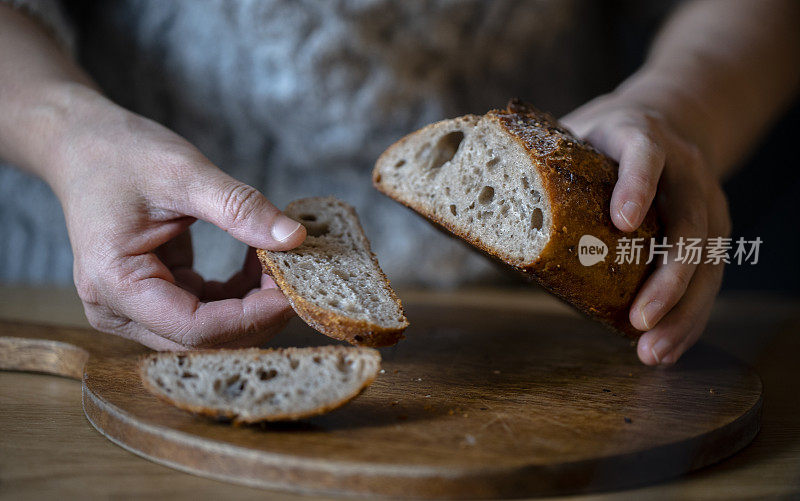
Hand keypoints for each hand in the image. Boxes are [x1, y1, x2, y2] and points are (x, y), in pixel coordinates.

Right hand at [47, 88, 305, 349]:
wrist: (83, 145)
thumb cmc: (121, 155)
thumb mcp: (184, 174)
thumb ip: (240, 208)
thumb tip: (294, 238)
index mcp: (114, 284)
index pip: (195, 329)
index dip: (251, 317)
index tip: (293, 290)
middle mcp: (117, 309)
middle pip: (203, 339)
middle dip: (256, 314)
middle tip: (296, 276)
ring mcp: (134, 308)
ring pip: (209, 330)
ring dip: (250, 304)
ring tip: (279, 262)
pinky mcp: (153, 297)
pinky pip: (205, 310)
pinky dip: (237, 292)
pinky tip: (257, 259)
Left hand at [562, 93, 730, 365]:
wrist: (669, 118)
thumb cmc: (604, 139)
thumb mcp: (575, 136)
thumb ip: (540, 168)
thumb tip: (478, 223)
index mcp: (640, 136)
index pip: (644, 155)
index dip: (636, 186)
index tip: (622, 223)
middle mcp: (684, 167)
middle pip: (688, 222)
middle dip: (668, 278)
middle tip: (639, 320)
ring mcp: (706, 197)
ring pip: (707, 258)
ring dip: (682, 311)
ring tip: (653, 352)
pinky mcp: (715, 227)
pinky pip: (710, 275)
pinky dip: (690, 315)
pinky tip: (669, 347)